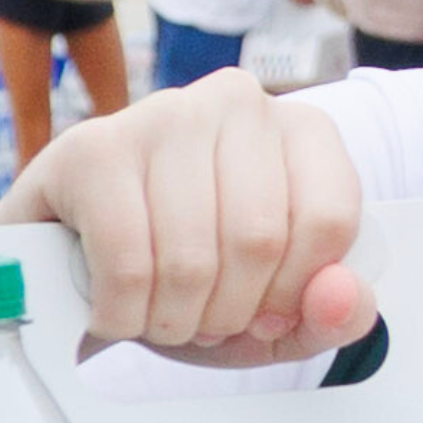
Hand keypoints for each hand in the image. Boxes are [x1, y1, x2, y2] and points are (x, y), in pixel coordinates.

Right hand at [2, 75, 372, 369]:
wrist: (80, 273)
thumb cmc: (196, 283)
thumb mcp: (280, 315)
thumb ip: (336, 316)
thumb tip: (342, 295)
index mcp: (301, 130)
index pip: (330, 218)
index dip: (294, 293)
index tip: (266, 313)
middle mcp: (236, 103)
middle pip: (259, 240)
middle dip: (228, 312)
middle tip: (202, 319)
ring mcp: (162, 114)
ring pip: (192, 258)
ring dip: (172, 319)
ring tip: (159, 313)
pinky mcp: (92, 147)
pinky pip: (127, 262)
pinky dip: (123, 313)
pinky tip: (114, 309)